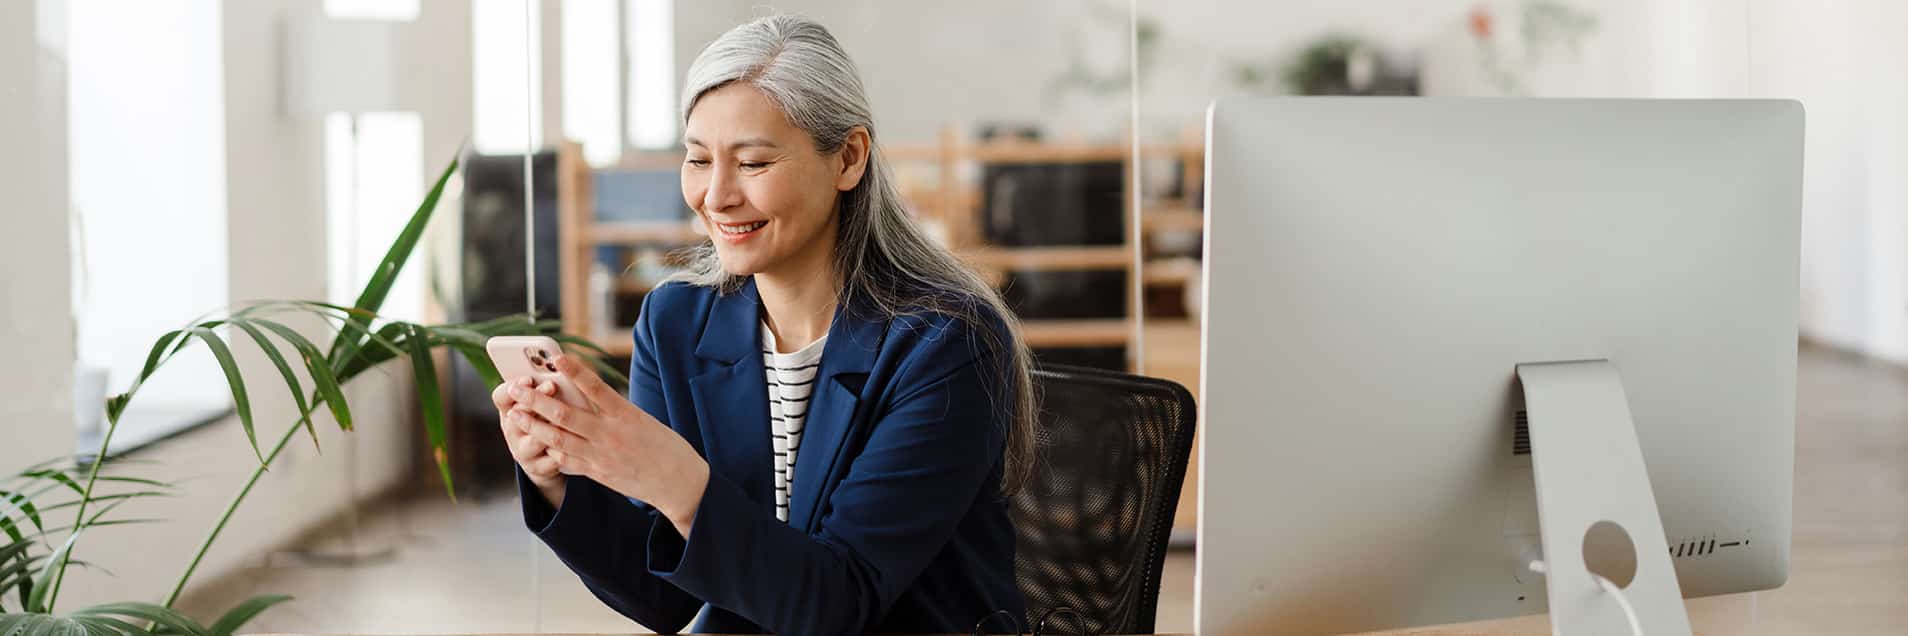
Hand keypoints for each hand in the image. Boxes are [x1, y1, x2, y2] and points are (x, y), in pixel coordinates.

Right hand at [493, 377, 566, 507]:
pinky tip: (575, 444)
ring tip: (563, 415)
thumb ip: (547, 387)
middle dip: (535, 399)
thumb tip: (562, 366)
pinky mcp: (537, 467)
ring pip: (533, 440)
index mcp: (509, 409)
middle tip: (552, 385)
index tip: (529, 377)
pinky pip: (549, 461)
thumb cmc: (546, 418)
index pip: (501, 396)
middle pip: (516, 414)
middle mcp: (512, 429)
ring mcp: (522, 450)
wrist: (545, 457)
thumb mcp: (542, 400)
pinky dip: (562, 452)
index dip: (513, 386)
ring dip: (548, 427)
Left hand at [509, 355, 710, 536]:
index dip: (573, 371)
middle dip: (536, 400)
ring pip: (558, 438)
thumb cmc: (665, 446)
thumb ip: (613, 410)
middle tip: (516, 388)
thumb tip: (583, 397)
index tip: (556, 357)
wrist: (679, 483)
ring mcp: (601, 455)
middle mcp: (610, 434)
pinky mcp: (597, 473)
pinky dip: (551, 449)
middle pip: (564, 414)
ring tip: (516, 415)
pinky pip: (566, 461)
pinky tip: (538, 441)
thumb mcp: (642, 420)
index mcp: (626, 415)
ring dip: (533, 425)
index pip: (594, 387)